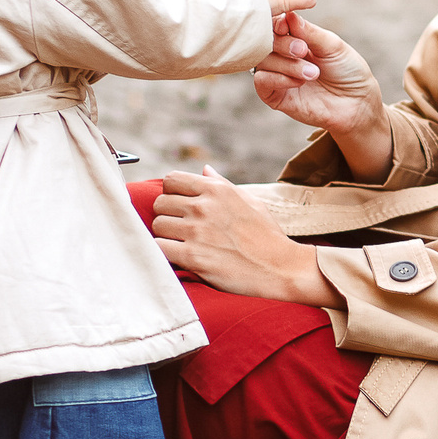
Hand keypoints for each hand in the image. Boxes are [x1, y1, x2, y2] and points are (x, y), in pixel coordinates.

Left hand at [151, 169, 340, 306]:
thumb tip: (204, 169)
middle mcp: (203, 207)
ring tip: (182, 244)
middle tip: (181, 229)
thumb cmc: (267, 236)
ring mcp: (196, 231)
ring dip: (166, 236)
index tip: (180, 206)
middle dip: (168, 215)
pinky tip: (178, 257)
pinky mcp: (192, 257)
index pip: (171, 179)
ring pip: (157, 226)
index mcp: (216, 190)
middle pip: (160, 203)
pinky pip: (159, 249)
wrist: (280, 268)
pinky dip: (164, 254)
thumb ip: (222, 184)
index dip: (172, 193)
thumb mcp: (249, 201)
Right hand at [253, 13, 392, 182]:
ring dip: (287, 64)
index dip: (276, 23)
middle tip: (303, 50)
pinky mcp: (275, 96)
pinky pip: (261, 82)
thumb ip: (309, 32)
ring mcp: (278, 74)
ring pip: (262, 60)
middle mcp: (283, 54)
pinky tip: (299, 82)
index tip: (287, 26)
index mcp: (296, 37)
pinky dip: (277, 78)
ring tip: (312, 73)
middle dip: (283, 44)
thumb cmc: (348, 70)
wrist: (357, 103)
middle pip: (264, 41)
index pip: (274, 23)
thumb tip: (288, 14)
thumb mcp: (333, 46)